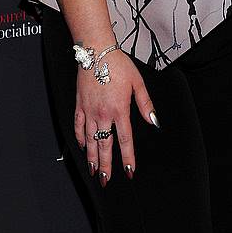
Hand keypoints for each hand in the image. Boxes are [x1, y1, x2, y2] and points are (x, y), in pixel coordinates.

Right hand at [74, 50, 157, 185]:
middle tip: (106, 180)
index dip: (128, 158)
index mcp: (120, 109)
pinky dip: (79, 139)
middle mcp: (103, 114)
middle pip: (105, 145)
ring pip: (90, 140)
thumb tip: (154, 122)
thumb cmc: (119, 64)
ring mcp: (89, 111)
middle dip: (106, 165)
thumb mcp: (138, 82)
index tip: (129, 171)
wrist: (97, 52)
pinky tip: (82, 147)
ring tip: (93, 171)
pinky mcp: (79, 105)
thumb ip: (146, 104)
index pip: (125, 140)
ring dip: (92, 157)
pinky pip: (77, 126)